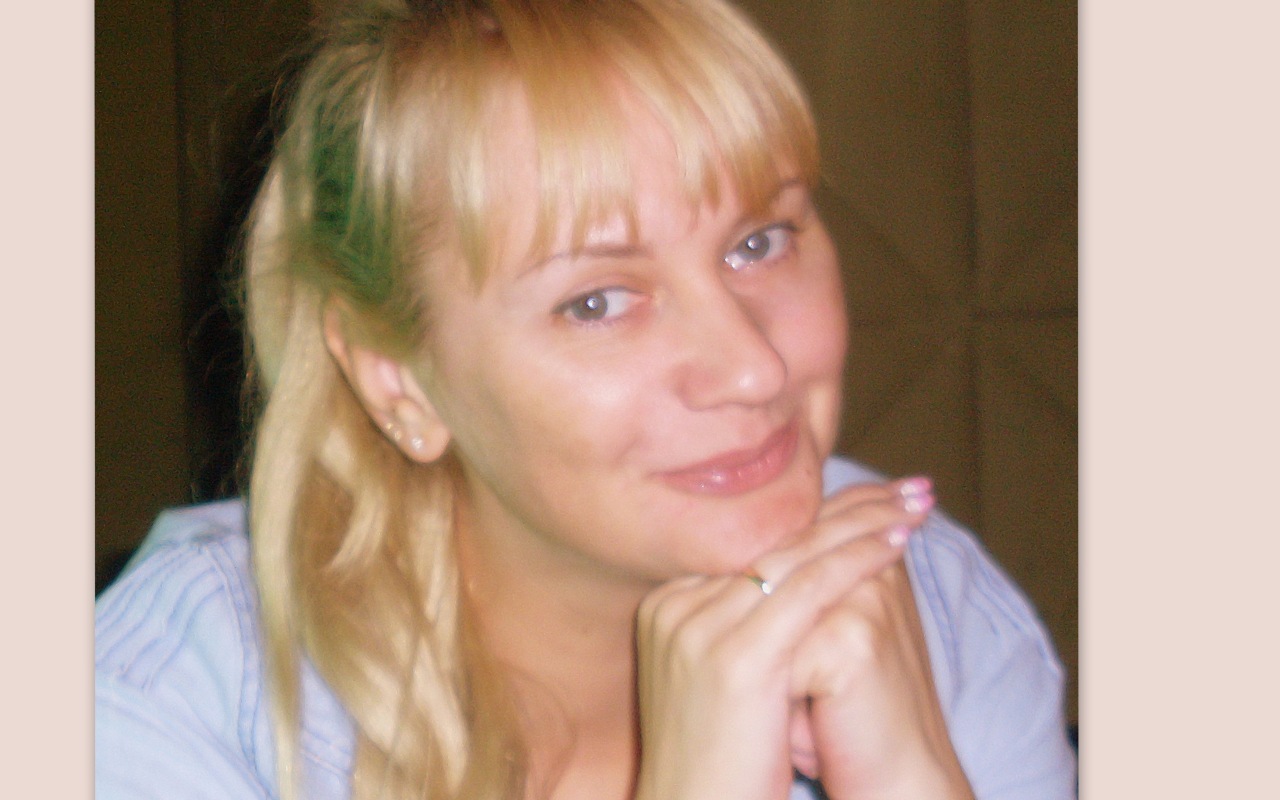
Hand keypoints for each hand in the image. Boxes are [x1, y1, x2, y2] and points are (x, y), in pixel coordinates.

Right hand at [633, 478, 969, 799]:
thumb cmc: (725, 760)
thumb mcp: (723, 677)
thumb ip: (743, 624)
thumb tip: (800, 576)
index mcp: (667, 606)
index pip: (754, 541)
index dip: (816, 516)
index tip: (872, 498)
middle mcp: (674, 606)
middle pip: (773, 539)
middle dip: (847, 508)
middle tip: (905, 488)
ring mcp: (698, 627)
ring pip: (795, 555)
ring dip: (863, 524)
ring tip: (914, 505)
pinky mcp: (735, 658)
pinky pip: (808, 589)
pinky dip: (857, 560)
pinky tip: (896, 543)